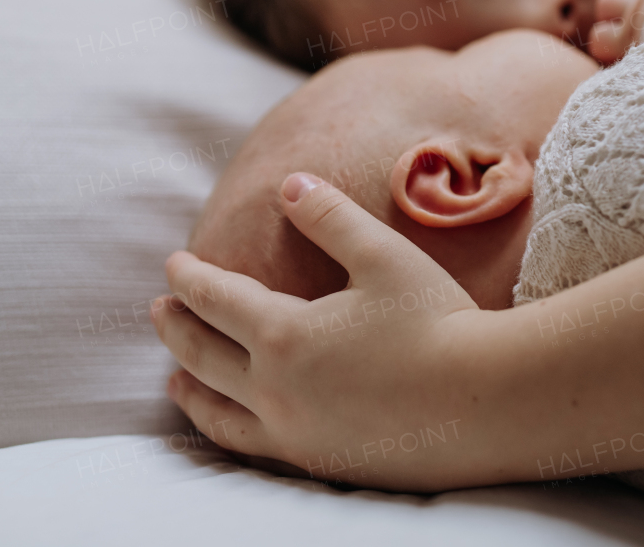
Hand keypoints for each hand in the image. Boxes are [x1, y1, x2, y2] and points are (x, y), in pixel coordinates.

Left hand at [155, 174, 643, 491]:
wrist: (483, 401)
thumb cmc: (436, 321)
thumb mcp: (382, 255)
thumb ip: (330, 218)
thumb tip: (289, 183)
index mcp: (285, 334)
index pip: (218, 301)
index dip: (191, 279)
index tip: (173, 264)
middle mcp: (276, 388)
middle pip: (204, 355)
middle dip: (177, 328)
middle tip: (159, 311)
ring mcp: (294, 431)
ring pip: (217, 412)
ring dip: (190, 389)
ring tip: (174, 378)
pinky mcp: (319, 459)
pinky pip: (252, 447)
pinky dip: (225, 428)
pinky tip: (235, 421)